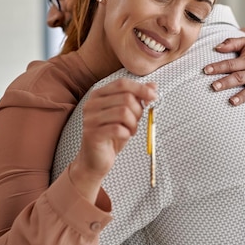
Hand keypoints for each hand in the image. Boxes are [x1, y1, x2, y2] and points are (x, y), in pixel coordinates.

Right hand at [70, 79, 157, 201]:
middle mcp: (91, 104)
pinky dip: (127, 133)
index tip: (153, 97)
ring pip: (124, 112)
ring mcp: (90, 119)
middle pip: (126, 98)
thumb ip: (137, 99)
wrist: (95, 160)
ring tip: (131, 130)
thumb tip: (153, 86)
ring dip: (133, 124)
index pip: (122, 84)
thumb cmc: (111, 136)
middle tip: (136, 122)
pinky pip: (118, 129)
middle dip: (138, 111)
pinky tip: (124, 136)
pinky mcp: (92, 134)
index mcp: (98, 95)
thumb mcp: (127, 115)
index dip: (141, 89)